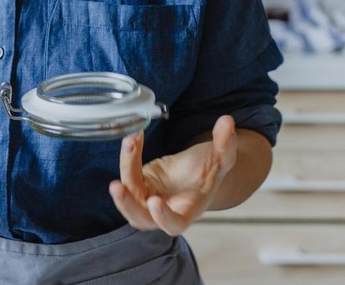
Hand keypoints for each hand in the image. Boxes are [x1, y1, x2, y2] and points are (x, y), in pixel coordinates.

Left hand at [109, 115, 237, 235]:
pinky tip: (135, 137)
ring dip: (125, 169)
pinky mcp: (137, 183)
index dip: (164, 216)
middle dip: (126, 204)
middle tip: (118, 187)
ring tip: (130, 143)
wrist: (195, 170)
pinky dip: (129, 155)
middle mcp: (162, 211)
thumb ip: (225, 144)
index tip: (155, 202)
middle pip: (139, 218)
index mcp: (186, 212)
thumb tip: (227, 121)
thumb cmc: (208, 172)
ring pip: (127, 195)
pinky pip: (128, 172)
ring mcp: (146, 198)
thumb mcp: (221, 158)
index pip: (173, 224)